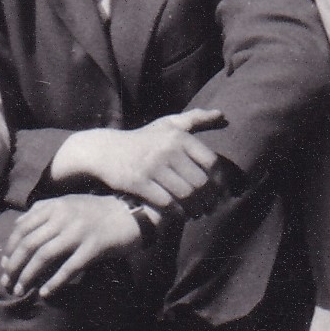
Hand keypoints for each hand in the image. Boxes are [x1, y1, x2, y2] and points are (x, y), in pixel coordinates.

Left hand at [0, 192, 149, 297]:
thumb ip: (44, 210)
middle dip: (13, 266)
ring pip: (44, 256)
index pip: (22, 227)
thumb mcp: (69, 203)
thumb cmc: (96, 211)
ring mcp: (79, 231)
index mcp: (56, 206)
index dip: (9, 249)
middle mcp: (64, 216)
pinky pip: (69, 268)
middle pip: (29, 244)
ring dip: (28, 276)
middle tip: (7, 283)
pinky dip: (54, 282)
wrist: (130, 214)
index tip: (3, 265)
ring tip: (20, 290)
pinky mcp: (94, 247)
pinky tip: (45, 293)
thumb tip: (17, 226)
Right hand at [54, 107, 227, 212]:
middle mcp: (167, 149)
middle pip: (200, 182)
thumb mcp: (167, 124)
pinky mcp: (138, 182)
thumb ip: (196, 119)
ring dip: (195, 209)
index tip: (221, 193)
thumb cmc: (143, 139)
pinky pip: (166, 203)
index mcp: (179, 137)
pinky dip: (177, 213)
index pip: (211, 162)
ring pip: (185, 194)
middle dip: (208, 199)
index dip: (220, 181)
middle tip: (210, 209)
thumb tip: (223, 115)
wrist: (106, 150)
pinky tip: (180, 215)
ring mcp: (152, 166)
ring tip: (197, 214)